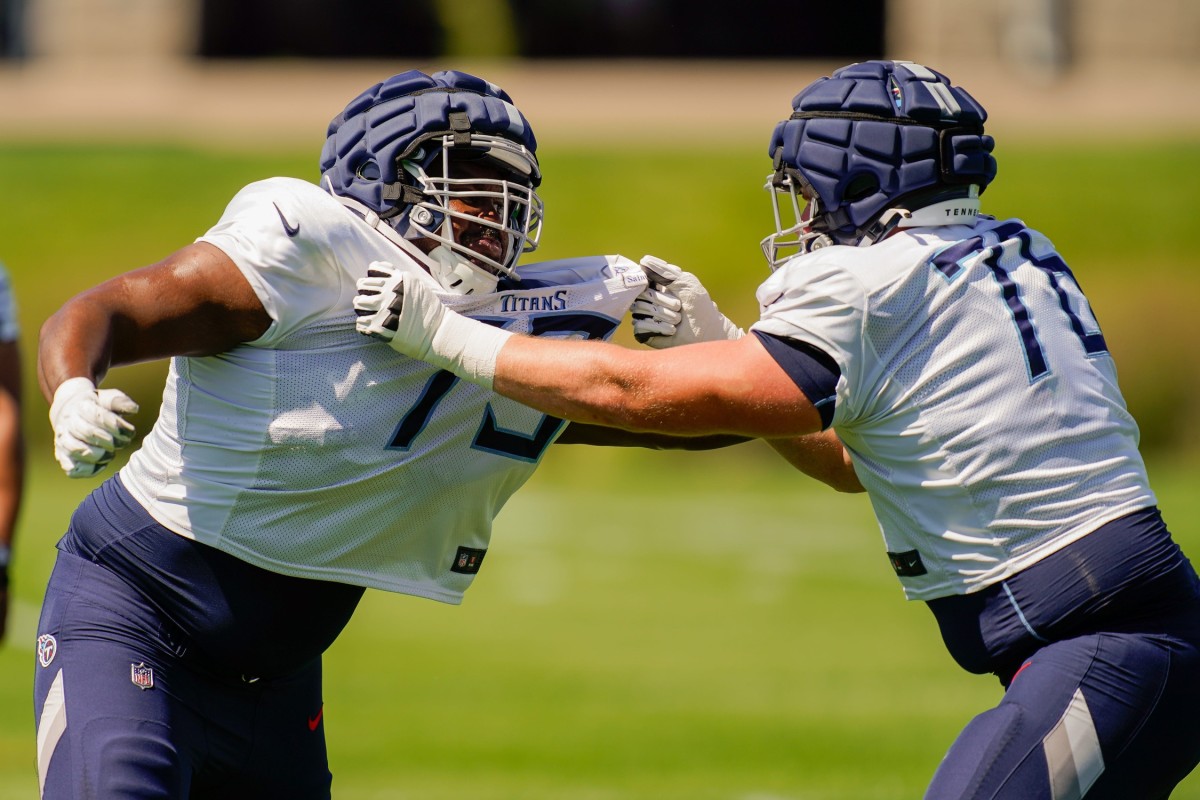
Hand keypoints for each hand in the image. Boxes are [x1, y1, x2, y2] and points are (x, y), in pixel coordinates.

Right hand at [49, 377, 138, 477]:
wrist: (69, 412)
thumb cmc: (95, 407)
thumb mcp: (107, 399)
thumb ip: (120, 402)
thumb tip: (133, 409)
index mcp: (81, 407)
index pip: (99, 416)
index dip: (118, 426)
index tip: (130, 431)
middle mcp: (68, 423)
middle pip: (89, 433)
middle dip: (112, 441)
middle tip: (123, 442)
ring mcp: (62, 441)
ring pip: (78, 451)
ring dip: (100, 455)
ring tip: (111, 453)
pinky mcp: (62, 457)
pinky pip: (73, 469)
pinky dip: (89, 470)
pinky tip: (101, 464)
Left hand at [354, 261, 510, 385]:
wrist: (437, 333)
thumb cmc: (429, 310)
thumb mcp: (417, 285)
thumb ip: (399, 276)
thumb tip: (381, 266)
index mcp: (398, 280)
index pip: (372, 270)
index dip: (372, 278)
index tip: (376, 287)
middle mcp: (389, 293)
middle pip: (362, 285)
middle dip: (364, 292)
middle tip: (370, 301)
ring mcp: (383, 310)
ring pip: (358, 303)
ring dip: (362, 307)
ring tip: (369, 313)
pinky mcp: (380, 328)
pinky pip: (360, 323)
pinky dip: (363, 324)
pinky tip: (370, 325)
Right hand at [632, 256, 743, 347]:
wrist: (706, 334)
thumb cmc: (699, 307)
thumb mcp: (686, 283)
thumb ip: (665, 272)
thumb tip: (644, 260)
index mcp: (658, 286)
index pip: (643, 277)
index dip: (653, 282)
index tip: (670, 288)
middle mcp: (649, 300)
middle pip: (641, 293)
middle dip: (664, 301)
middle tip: (679, 307)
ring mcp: (645, 315)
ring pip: (640, 308)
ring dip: (663, 314)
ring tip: (677, 320)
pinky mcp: (644, 332)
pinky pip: (640, 325)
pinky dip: (658, 327)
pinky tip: (671, 330)